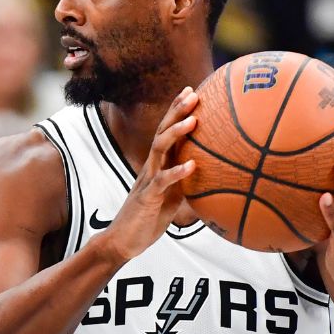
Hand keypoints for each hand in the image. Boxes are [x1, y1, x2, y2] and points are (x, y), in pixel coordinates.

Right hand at [97, 88, 197, 261]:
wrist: (122, 241)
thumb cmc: (147, 220)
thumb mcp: (171, 198)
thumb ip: (185, 184)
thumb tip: (211, 179)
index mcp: (156, 166)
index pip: (166, 132)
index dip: (177, 111)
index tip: (191, 92)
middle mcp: (150, 167)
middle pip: (162, 131)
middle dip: (177, 111)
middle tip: (193, 93)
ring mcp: (147, 181)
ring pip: (159, 149)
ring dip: (177, 133)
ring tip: (194, 120)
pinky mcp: (146, 198)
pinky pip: (162, 182)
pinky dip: (177, 172)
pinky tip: (192, 165)